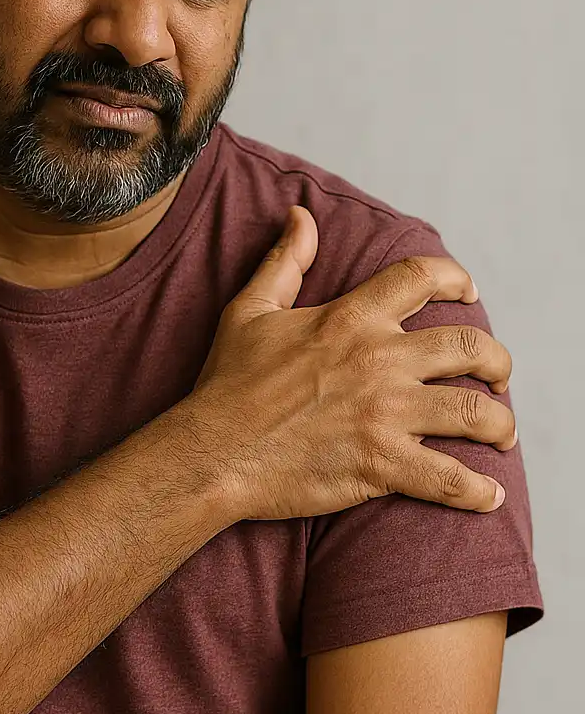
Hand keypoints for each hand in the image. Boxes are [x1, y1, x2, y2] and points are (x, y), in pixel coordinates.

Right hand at [186, 206, 516, 519]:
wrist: (212, 452)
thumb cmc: (226, 385)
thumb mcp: (250, 311)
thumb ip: (285, 262)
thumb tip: (301, 216)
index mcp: (350, 319)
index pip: (422, 278)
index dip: (455, 279)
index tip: (469, 293)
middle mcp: (378, 361)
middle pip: (470, 347)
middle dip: (497, 363)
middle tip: (497, 379)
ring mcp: (384, 414)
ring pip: (475, 413)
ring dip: (500, 426)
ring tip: (502, 438)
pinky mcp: (381, 464)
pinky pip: (449, 478)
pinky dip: (477, 491)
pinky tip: (489, 497)